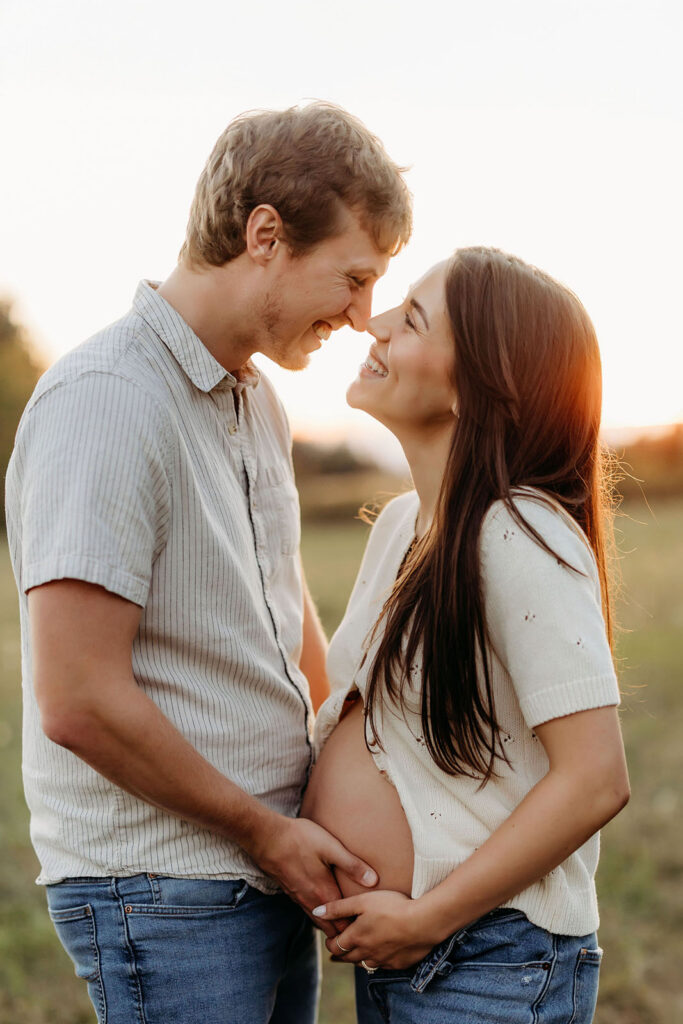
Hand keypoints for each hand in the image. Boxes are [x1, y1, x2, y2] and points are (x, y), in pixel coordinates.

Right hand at [246, 815, 377, 937]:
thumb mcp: (331, 847)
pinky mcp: (291, 892)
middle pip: (331, 929)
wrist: (266, 837)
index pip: (343, 925)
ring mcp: (299, 898)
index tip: (370, 927)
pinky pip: (309, 911)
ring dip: (332, 926)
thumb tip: (374, 881)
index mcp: (324, 894)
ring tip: (346, 925)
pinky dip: (320, 916)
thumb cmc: (300, 839)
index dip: (356, 929)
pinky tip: (325, 907)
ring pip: (319, 922)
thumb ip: (352, 865)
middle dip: (345, 934)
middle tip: (361, 931)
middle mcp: (311, 902)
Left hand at [314, 890, 439, 969]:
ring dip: (358, 958)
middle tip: (338, 948)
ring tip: (356, 952)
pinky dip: (377, 960)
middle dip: (341, 953)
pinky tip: (380, 954)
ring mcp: (383, 960)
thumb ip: (338, 907)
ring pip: (365, 964)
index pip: (335, 946)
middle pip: (348, 958)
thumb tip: (316, 911)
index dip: (330, 942)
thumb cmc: (391, 907)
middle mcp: (367, 953)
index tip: (330, 937)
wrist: (423, 922)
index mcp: (355, 938)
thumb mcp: (362, 901)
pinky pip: (383, 965)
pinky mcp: (398, 963)